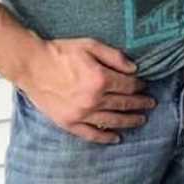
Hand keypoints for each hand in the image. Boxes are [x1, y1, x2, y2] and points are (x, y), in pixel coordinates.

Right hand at [19, 36, 154, 143]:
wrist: (32, 65)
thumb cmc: (60, 52)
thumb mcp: (90, 45)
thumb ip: (114, 56)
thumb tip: (134, 68)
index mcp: (100, 79)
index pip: (129, 86)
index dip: (140, 86)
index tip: (144, 85)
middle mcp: (94, 100)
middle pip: (124, 104)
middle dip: (140, 104)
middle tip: (150, 104)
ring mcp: (81, 114)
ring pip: (112, 121)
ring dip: (129, 121)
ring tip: (141, 120)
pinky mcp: (69, 123)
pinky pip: (91, 134)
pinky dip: (105, 137)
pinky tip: (116, 138)